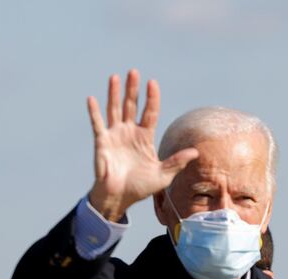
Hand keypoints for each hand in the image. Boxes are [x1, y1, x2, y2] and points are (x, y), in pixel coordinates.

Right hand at [87, 69, 198, 221]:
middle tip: (134, 71)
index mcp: (144, 137)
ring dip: (114, 93)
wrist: (120, 198)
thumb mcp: (163, 175)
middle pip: (131, 105)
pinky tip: (92, 99)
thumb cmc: (140, 187)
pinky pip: (97, 124)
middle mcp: (129, 132)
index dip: (151, 98)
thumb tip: (195, 152)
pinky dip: (94, 112)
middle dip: (133, 89)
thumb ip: (177, 162)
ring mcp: (115, 135)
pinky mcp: (101, 142)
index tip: (153, 83)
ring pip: (114, 109)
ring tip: (115, 77)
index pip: (149, 113)